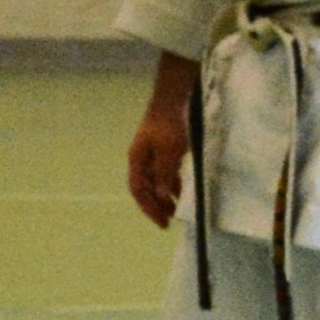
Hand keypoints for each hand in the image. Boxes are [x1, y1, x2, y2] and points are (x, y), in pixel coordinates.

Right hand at [126, 55, 196, 228]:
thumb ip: (164, 174)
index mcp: (137, 160)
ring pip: (155, 181)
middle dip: (155, 205)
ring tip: (176, 208)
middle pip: (145, 188)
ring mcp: (151, 152)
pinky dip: (171, 183)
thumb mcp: (169, 152)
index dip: (149, 208)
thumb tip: (160, 196)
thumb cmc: (170, 124)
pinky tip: (181, 189)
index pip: (139, 191)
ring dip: (164, 195)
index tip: (162, 222)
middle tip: (168, 220)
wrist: (174, 97)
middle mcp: (141, 158)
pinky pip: (164, 171)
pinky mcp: (163, 147)